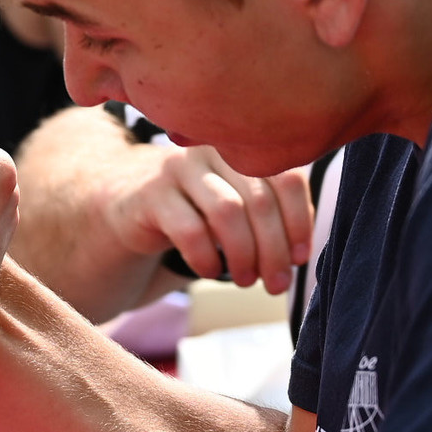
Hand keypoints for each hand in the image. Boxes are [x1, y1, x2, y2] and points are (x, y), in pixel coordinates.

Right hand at [113, 145, 313, 295]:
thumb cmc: (197, 211)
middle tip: (276, 284)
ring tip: (247, 281)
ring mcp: (178, 167)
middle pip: (260, 200)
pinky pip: (189, 230)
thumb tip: (300, 255)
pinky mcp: (151, 195)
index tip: (300, 258)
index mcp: (243, 148)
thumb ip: (271, 213)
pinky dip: (206, 258)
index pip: (287, 177)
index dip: (300, 221)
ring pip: (228, 212)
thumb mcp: (237, 203)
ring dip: (244, 256)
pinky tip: (210, 272)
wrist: (130, 208)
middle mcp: (213, 149)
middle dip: (274, 250)